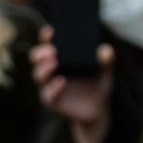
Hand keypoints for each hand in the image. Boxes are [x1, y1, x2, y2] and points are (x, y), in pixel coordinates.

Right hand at [30, 25, 114, 142]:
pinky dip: (53, 87)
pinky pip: (48, 94)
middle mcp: (51, 70)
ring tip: (54, 63)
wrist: (97, 111)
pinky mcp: (52, 101)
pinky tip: (62, 81)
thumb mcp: (104, 72)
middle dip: (41, 51)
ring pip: (38, 75)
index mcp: (60, 58)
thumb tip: (105, 50)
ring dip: (44, 68)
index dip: (46, 36)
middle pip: (36, 57)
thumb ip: (106, 61)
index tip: (51, 31)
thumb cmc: (96, 85)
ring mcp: (49, 85)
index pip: (48, 43)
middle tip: (53, 50)